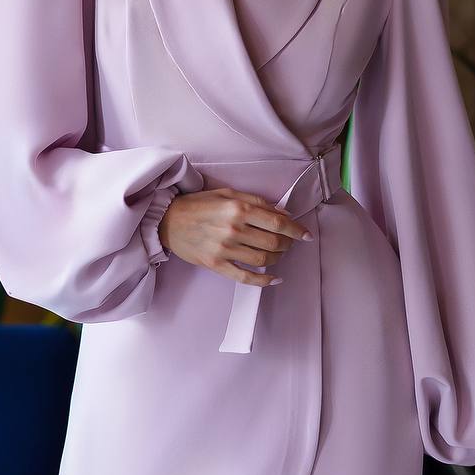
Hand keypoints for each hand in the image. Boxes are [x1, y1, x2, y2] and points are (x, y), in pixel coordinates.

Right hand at [159, 188, 312, 285]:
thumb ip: (256, 201)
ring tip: (280, 255)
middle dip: (288, 245)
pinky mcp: (216, 264)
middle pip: (273, 243)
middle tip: (290, 243)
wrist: (168, 219)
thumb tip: (283, 212)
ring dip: (278, 259)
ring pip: (263, 260)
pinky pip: (245, 277)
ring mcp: (224, 249)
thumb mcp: (227, 193)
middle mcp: (233, 229)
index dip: (296, 230)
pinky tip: (275, 279)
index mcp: (238, 208)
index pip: (277, 221)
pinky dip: (263, 281)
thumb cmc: (198, 204)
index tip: (306, 235)